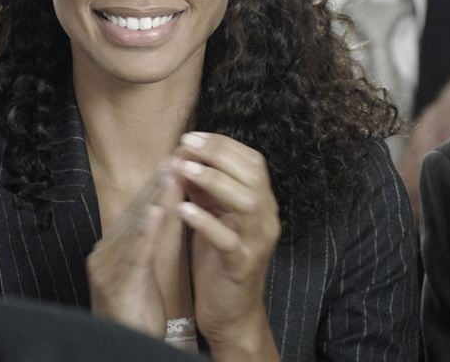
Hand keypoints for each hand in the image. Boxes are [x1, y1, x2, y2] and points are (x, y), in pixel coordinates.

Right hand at [86, 167, 180, 337]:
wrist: (125, 349)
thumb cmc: (137, 313)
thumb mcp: (141, 271)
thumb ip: (148, 241)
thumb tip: (162, 208)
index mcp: (110, 250)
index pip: (136, 210)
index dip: (156, 184)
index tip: (176, 159)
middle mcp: (104, 255)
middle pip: (135, 211)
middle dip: (158, 181)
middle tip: (178, 153)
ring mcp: (108, 270)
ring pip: (136, 226)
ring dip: (155, 196)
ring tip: (173, 170)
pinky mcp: (118, 285)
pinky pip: (135, 253)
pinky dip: (146, 230)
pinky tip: (156, 210)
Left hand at [173, 132, 279, 360]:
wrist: (232, 313)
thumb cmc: (220, 262)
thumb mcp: (215, 218)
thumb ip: (206, 191)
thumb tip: (186, 158)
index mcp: (262, 203)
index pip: (253, 161)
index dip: (224, 145)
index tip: (194, 136)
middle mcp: (267, 218)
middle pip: (253, 174)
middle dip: (218, 154)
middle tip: (187, 144)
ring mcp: (258, 242)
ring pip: (247, 201)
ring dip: (214, 181)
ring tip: (185, 169)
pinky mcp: (243, 266)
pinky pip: (227, 239)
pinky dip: (205, 221)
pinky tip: (182, 210)